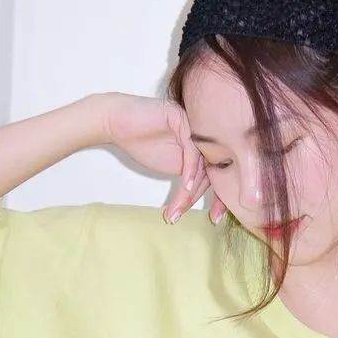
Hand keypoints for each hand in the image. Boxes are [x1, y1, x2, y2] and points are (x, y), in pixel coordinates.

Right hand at [99, 92, 226, 223]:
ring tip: (180, 209)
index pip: (219, 171)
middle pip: (214, 169)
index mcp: (205, 144)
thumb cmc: (142, 142)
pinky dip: (189, 172)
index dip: (220, 197)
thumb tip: (206, 200)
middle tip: (203, 218)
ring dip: (191, 190)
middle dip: (208, 197)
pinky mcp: (182, 119)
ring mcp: (194, 125)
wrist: (118, 123)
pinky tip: (185, 188)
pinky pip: (191, 150)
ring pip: (202, 163)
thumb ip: (192, 177)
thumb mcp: (173, 166)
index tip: (215, 219)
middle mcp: (204, 134)